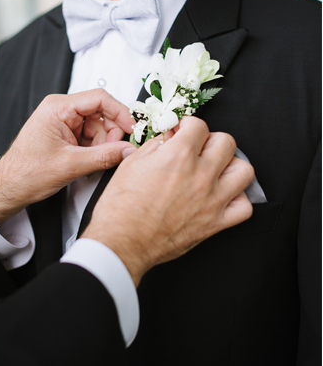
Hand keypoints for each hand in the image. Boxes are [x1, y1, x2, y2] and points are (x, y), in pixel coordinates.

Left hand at [0, 89, 136, 226]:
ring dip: (102, 144)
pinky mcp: (64, 134)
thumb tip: (128, 150)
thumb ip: (104, 156)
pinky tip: (88, 161)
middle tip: (113, 152)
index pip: (99, 98)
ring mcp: (62, 122)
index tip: (132, 129)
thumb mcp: (71, 165)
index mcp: (57, 108)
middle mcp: (59, 110)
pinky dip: (94, 149)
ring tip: (93, 161)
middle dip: (110, 134)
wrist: (9, 187)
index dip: (120, 112)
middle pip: (101, 112)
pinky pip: (89, 136)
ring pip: (97, 126)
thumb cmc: (27, 173)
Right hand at [84, 117, 253, 285]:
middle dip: (209, 140)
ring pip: (243, 171)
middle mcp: (200, 175)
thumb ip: (154, 147)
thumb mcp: (131, 164)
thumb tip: (167, 140)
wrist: (122, 240)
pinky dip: (237, 199)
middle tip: (197, 148)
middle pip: (226, 142)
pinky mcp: (215, 223)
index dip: (187, 125)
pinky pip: (244, 207)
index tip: (182, 131)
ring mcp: (212, 200)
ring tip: (215, 169)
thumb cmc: (121, 207)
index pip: (198, 126)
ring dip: (230, 166)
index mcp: (178, 157)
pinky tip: (222, 196)